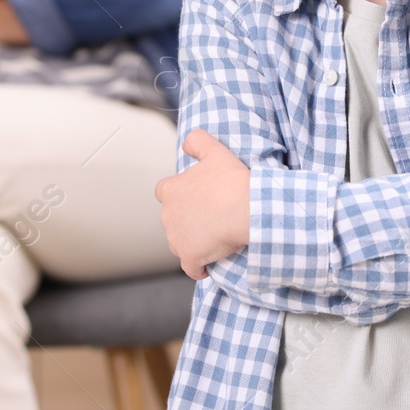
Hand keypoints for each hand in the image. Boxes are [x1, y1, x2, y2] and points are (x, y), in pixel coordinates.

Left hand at [154, 129, 250, 278]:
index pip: (164, 192)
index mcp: (171, 190)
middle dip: (186, 220)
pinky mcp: (189, 257)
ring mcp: (177, 238)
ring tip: (213, 240)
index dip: (178, 196)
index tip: (193, 198)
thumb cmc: (232, 181)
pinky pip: (190, 267)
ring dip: (192, 243)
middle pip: (172, 220)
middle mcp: (168, 215)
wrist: (246, 208)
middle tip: (209, 218)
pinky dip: (198, 268)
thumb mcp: (215, 151)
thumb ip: (197, 141)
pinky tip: (208, 265)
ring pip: (179, 243)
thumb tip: (187, 142)